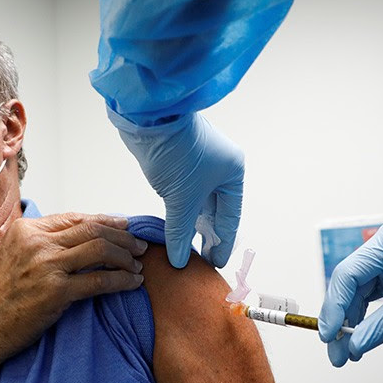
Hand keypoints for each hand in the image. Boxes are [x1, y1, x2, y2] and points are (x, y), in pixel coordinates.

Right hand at [0, 213, 147, 362]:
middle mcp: (37, 242)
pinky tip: (133, 283)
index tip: (125, 227)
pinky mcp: (56, 292)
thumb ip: (42, 244)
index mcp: (27, 229)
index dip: (107, 221)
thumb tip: (80, 238)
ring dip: (126, 256)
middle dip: (123, 236)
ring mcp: (46, 266)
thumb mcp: (14, 257)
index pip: (77, 218)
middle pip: (94, 229)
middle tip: (139, 246)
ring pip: (101, 249)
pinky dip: (122, 280)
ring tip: (138, 265)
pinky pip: (100, 280)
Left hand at [108, 107, 243, 268]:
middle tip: (201, 261)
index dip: (223, 242)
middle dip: (207, 236)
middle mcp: (220, 167)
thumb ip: (181, 232)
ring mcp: (199, 163)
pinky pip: (183, 194)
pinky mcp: (179, 161)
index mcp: (232, 172)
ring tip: (186, 249)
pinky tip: (174, 228)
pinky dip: (179, 212)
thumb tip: (180, 260)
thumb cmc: (177, 152)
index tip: (216, 263)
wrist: (150, 119)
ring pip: (197, 202)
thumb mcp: (182, 199)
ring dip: (191, 224)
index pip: (230, 217)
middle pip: (215, 210)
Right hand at [318, 220, 382, 366]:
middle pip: (349, 287)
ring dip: (353, 325)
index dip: (334, 306)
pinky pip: (377, 303)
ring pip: (360, 297)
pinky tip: (362, 342)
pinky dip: (369, 323)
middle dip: (341, 321)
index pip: (347, 274)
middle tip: (335, 353)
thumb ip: (382, 326)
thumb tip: (353, 348)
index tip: (328, 335)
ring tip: (346, 355)